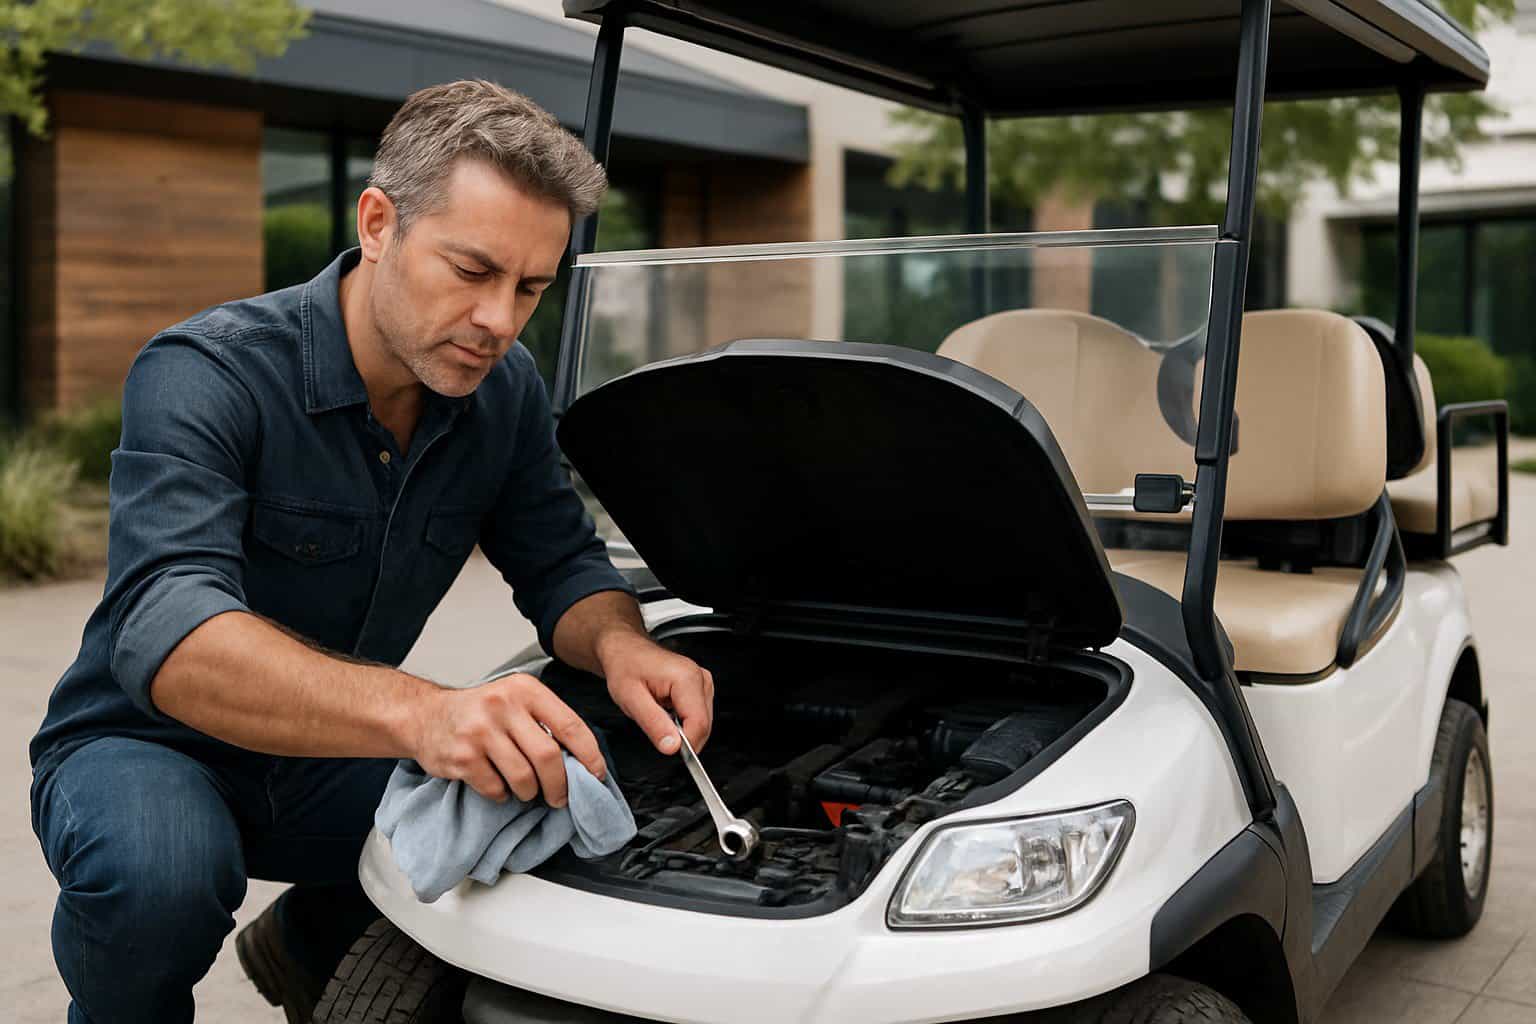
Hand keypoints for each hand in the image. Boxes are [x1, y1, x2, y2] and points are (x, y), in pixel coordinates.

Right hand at [410, 673, 605, 806]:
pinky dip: (502, 794)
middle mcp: (502, 706)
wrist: (426, 716)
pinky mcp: (462, 756)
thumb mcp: (516, 700)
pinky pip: (496, 789)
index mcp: (525, 689)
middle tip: (560, 797)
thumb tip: (582, 759)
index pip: (570, 725)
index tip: (596, 774)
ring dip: (530, 792)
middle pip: (548, 756)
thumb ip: (546, 721)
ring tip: (527, 790)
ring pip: (523, 777)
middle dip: (560, 784)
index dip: (589, 755)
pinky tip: (498, 784)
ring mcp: (480, 731)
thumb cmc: (480, 712)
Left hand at [598, 629, 714, 754]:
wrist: (625, 650)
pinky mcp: (701, 688)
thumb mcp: (630, 699)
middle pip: (703, 725)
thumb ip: (653, 724)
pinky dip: (683, 722)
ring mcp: (703, 682)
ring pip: (702, 723)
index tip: (668, 750)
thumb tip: (672, 747)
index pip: (699, 724)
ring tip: (659, 716)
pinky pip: (698, 716)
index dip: (685, 744)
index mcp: (686, 678)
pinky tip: (666, 712)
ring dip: (682, 730)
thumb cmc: (626, 666)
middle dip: (682, 738)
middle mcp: (700, 678)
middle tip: (656, 731)